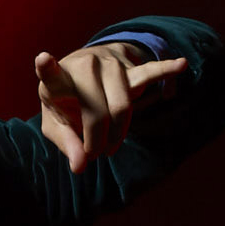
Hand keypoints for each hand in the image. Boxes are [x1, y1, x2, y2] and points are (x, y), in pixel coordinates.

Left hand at [31, 40, 190, 173]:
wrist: (85, 72)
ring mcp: (108, 66)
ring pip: (123, 107)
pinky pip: (150, 72)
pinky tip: (181, 64)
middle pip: (98, 111)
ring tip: (111, 146)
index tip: (43, 59)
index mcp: (58, 80)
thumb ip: (67, 144)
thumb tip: (81, 166)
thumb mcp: (56, 124)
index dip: (46, 67)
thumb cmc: (66, 102)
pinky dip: (165, 70)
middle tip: (95, 154)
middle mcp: (83, 66)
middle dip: (98, 140)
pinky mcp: (130, 70)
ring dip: (119, 133)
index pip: (50, 73)